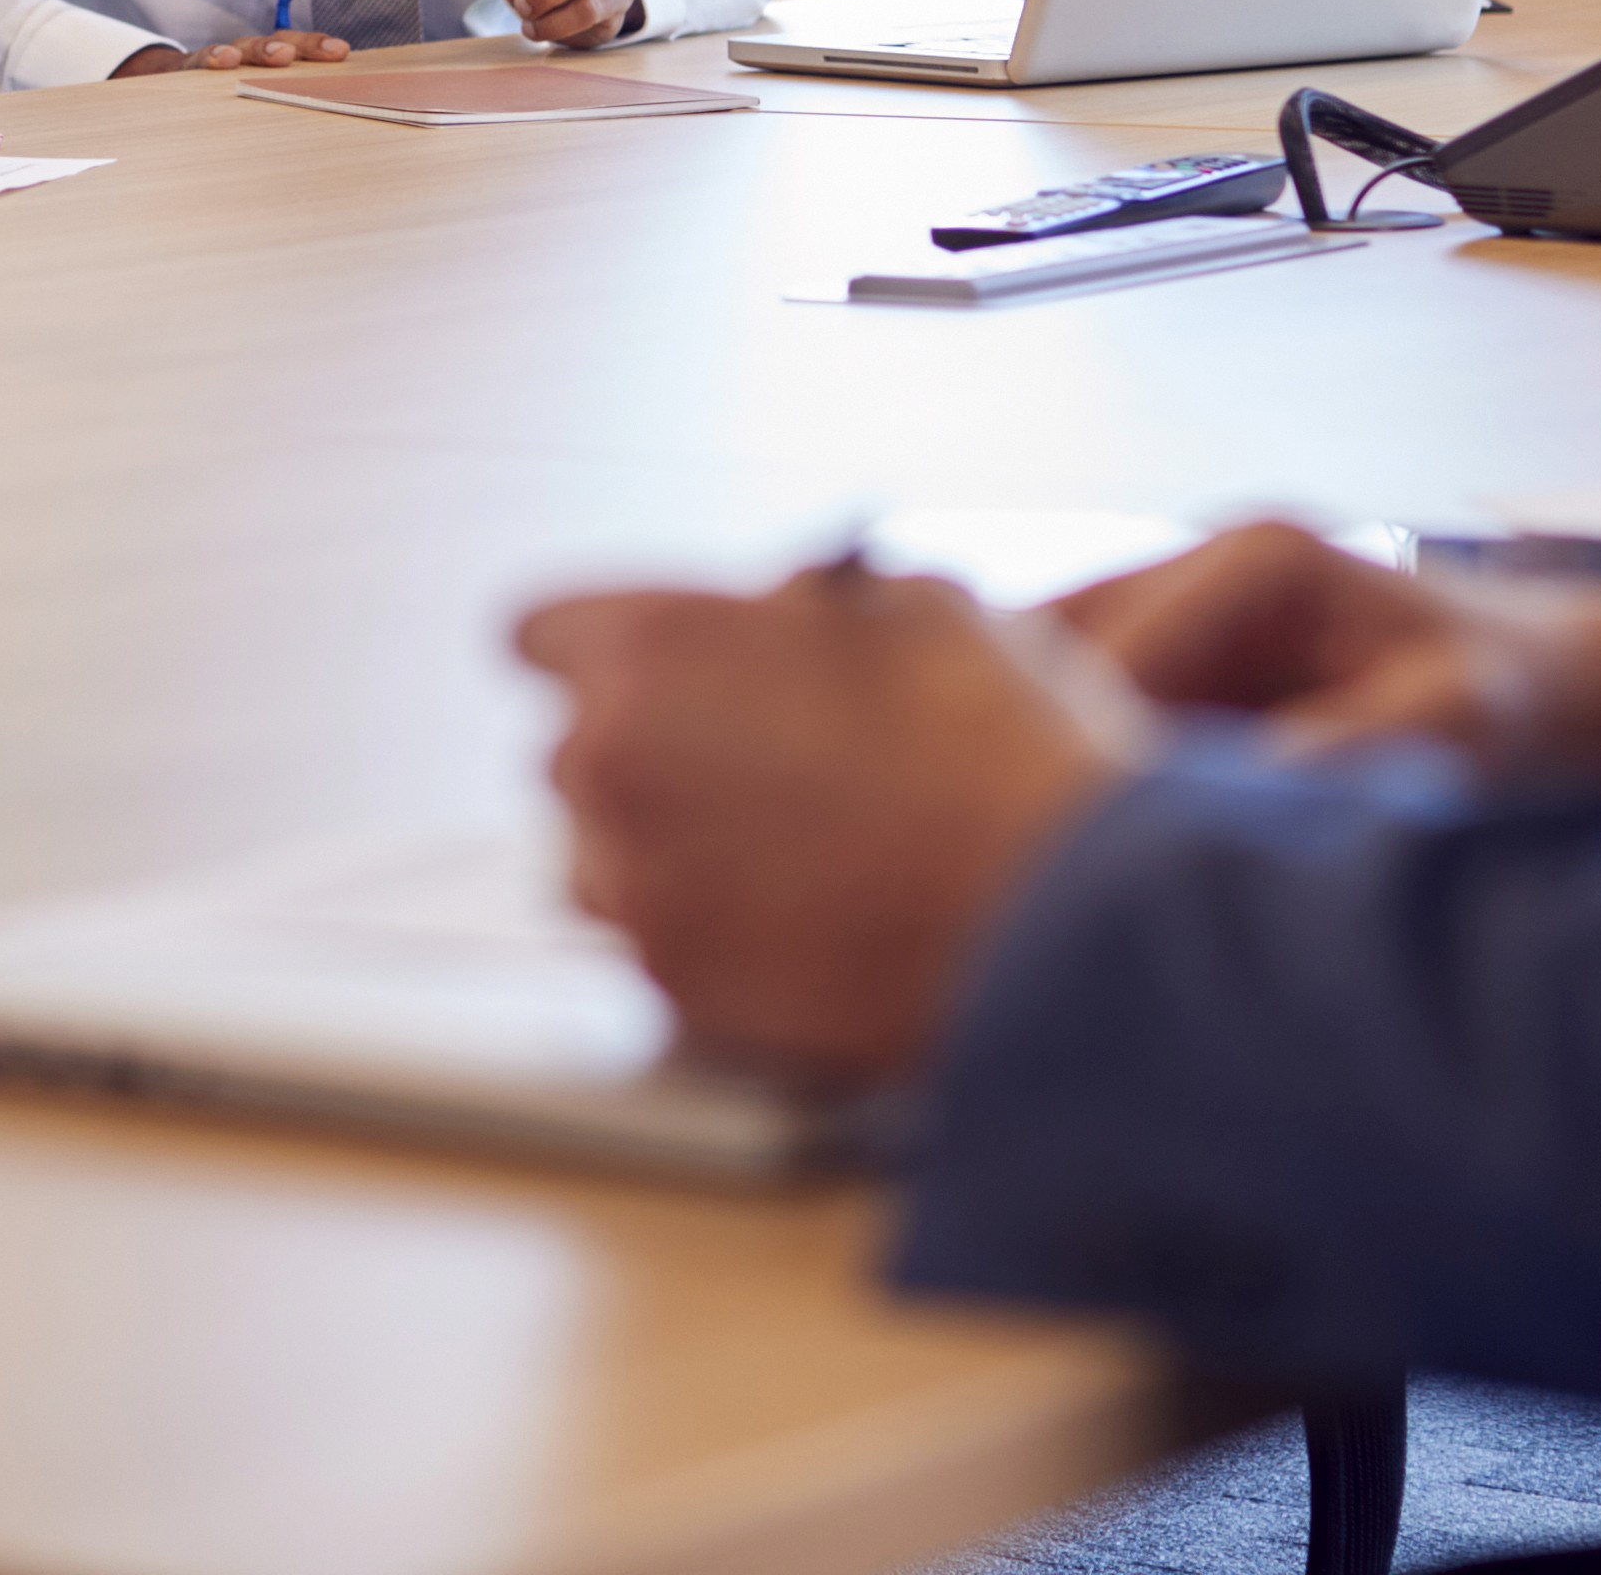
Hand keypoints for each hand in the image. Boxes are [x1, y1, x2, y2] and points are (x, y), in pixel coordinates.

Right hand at [113, 30, 353, 75]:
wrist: (168, 87)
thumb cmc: (223, 95)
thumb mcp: (254, 94)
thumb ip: (284, 96)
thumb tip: (331, 108)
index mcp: (265, 60)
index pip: (296, 48)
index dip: (317, 46)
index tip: (342, 51)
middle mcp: (245, 54)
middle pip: (276, 43)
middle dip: (299, 45)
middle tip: (326, 51)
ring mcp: (218, 60)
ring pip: (243, 48)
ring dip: (263, 49)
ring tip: (280, 55)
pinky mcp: (189, 71)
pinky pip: (201, 62)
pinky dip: (213, 58)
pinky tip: (223, 59)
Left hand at [519, 565, 1131, 1085]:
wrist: (1064, 919)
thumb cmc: (1005, 749)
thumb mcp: (920, 609)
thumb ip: (814, 607)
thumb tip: (792, 616)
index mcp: (650, 645)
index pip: (536, 631)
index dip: (597, 649)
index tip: (643, 672)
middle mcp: (610, 762)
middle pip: (572, 753)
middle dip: (644, 754)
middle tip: (753, 772)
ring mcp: (633, 888)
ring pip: (600, 861)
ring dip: (661, 853)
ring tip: (787, 860)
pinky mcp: (672, 994)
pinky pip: (657, 950)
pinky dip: (710, 939)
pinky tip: (809, 928)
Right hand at [1054, 521, 1600, 799]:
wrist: (1595, 689)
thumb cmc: (1533, 702)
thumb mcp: (1456, 724)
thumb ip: (1343, 752)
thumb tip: (1224, 810)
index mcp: (1259, 560)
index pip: (1104, 645)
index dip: (1056, 734)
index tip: (1033, 833)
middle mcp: (1211, 562)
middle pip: (1054, 641)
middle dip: (1018, 734)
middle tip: (999, 844)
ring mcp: (1202, 605)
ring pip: (1067, 670)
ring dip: (1041, 745)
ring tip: (1021, 851)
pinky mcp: (1208, 656)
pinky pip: (1111, 699)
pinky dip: (1081, 756)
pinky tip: (1074, 838)